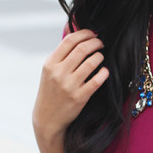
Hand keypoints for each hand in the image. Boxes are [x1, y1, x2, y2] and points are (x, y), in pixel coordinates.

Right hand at [32, 29, 108, 143]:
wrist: (47, 119)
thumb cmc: (50, 92)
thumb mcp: (49, 72)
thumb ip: (61, 55)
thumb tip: (77, 36)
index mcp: (50, 64)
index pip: (69, 40)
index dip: (84, 33)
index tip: (93, 34)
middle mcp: (58, 73)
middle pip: (82, 49)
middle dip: (95, 42)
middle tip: (101, 43)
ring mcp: (69, 85)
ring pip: (91, 62)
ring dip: (99, 56)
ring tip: (100, 56)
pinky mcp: (79, 97)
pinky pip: (97, 80)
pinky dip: (104, 72)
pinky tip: (105, 71)